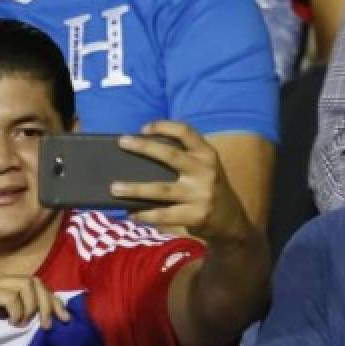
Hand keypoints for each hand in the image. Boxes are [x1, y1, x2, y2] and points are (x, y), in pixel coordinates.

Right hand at [0, 274, 70, 328]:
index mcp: (6, 284)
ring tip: (20, 324)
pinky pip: (12, 297)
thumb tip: (57, 312)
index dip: (54, 300)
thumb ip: (29, 312)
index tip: (64, 319)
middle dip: (47, 304)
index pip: (38, 284)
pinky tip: (9, 324)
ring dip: (30, 308)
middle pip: (36, 281)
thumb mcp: (11, 320)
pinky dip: (17, 313)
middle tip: (44, 326)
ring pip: (27, 285)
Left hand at [111, 121, 254, 242]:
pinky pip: (163, 215)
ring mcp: (201, 194)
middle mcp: (206, 171)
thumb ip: (182, 160)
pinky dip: (144, 214)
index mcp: (207, 154)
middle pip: (171, 155)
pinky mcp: (196, 215)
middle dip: (144, 147)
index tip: (143, 127)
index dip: (165, 126)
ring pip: (162, 190)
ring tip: (114, 188)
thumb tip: (138, 156)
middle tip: (122, 142)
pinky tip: (131, 213)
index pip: (187, 132)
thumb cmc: (206, 188)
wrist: (230, 220)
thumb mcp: (203, 168)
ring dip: (135, 189)